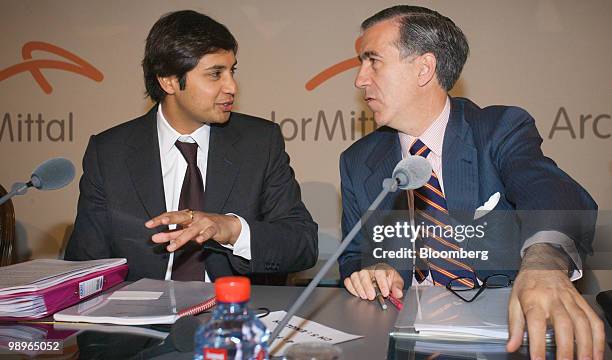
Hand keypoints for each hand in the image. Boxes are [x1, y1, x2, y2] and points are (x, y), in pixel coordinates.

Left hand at [145, 210, 241, 251]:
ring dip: (181, 238)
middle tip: (160, 222)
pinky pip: (208, 232)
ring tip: (171, 247)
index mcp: (187, 216)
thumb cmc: (205, 226)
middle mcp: (194, 217)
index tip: (149, 224)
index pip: (171, 215)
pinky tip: (199, 241)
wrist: (227, 225)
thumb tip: (156, 237)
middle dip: (170, 220)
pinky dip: (203, 236)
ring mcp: (204, 222)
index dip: (160, 219)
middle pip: (180, 217)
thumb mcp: (188, 230)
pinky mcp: (214, 228)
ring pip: (191, 230)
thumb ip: (172, 234)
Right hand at [343, 263, 403, 300]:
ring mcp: (359, 273)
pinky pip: (348, 281)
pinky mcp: (352, 278)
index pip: (380, 272)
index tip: (385, 293)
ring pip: (355, 277)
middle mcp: (369, 269)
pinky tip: (357, 293)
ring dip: (359, 288)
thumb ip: (397, 286)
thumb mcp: (395, 280)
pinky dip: (351, 288)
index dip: (382, 283)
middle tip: (372, 296)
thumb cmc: (386, 277)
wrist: (378, 274)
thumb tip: (398, 293)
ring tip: (364, 296)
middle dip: (367, 286)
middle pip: (364, 274)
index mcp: (380, 268)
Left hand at [506, 244, 604, 359]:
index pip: (535, 323)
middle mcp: (553, 299)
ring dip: (586, 345)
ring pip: (582, 323)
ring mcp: (570, 300)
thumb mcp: (513, 301)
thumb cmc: (527, 283)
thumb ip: (514, 326)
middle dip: (566, 347)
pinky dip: (598, 338)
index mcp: (533, 300)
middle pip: (563, 324)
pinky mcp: (582, 302)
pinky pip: (593, 320)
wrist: (543, 262)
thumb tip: (511, 346)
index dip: (537, 343)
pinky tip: (597, 352)